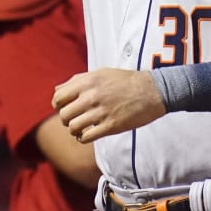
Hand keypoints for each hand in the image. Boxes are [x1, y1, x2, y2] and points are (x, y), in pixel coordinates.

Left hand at [52, 68, 166, 142]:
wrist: (153, 91)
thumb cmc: (126, 81)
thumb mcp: (100, 73)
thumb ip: (77, 81)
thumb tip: (57, 90)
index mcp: (87, 82)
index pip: (58, 98)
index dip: (58, 106)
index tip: (65, 108)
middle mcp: (91, 96)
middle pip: (64, 115)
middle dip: (66, 119)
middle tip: (74, 119)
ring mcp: (101, 112)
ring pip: (73, 127)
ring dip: (74, 130)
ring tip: (81, 128)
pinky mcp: (111, 126)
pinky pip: (86, 137)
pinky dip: (83, 138)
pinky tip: (88, 134)